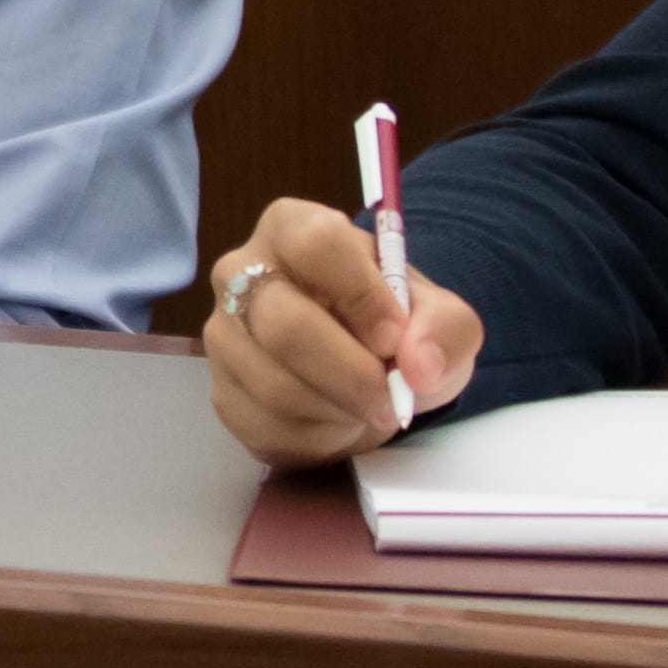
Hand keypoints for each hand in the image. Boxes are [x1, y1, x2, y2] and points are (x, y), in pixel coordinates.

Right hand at [197, 196, 482, 466]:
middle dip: (350, 374)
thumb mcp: (441, 319)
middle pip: (284, 325)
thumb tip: (419, 365)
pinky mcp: (221, 392)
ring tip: (366, 406)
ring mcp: (223, 334)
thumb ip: (445, 328)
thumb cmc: (395, 329)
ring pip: (275, 385)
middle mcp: (240, 271)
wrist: (365, 373)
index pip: (314, 245)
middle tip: (391, 399)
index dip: (360, 294)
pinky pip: (266, 426)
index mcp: (293, 229)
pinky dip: (316, 438)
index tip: (394, 339)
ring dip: (338, 410)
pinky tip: (335, 421)